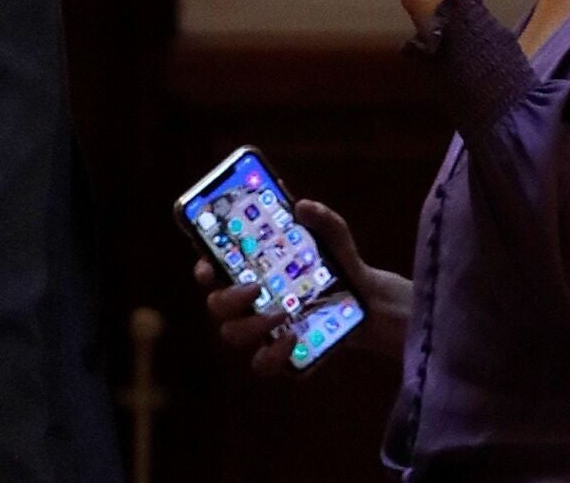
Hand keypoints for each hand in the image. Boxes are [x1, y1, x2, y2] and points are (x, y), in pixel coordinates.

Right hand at [193, 199, 411, 376]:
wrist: (366, 299)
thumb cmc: (335, 262)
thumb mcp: (333, 235)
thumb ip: (321, 218)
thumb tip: (302, 205)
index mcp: (247, 269)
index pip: (210, 270)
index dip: (202, 269)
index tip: (209, 266)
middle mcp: (246, 301)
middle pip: (216, 305)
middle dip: (228, 298)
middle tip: (255, 289)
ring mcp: (260, 329)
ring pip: (233, 334)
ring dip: (251, 325)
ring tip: (281, 314)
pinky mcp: (279, 353)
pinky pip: (262, 363)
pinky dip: (272, 355)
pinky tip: (292, 338)